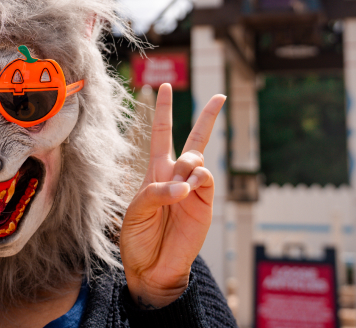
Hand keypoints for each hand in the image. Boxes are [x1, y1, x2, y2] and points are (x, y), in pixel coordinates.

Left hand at [120, 83, 225, 308]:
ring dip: (187, 164)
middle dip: (207, 118)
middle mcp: (176, 176)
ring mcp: (193, 189)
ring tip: (179, 184)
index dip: (162, 112)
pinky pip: (206, 178)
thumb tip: (184, 185)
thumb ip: (156, 192)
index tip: (162, 87)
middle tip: (219, 96)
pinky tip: (189, 186)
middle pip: (194, 139)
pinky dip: (197, 177)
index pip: (160, 135)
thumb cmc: (139, 238)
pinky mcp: (205, 204)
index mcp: (155, 172)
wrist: (153, 268)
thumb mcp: (136, 211)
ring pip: (197, 157)